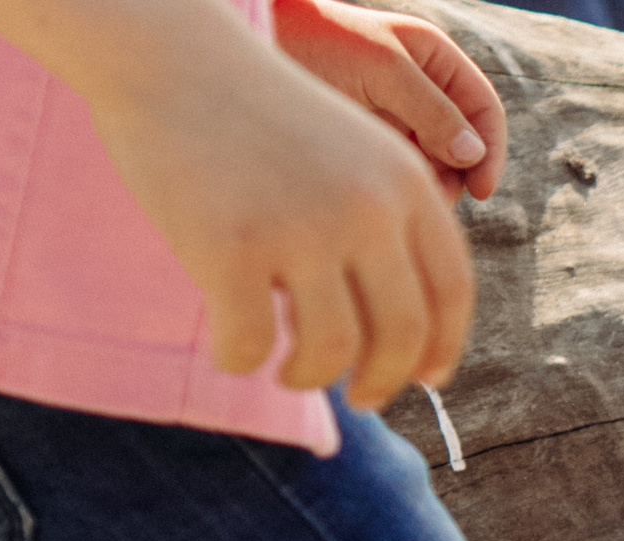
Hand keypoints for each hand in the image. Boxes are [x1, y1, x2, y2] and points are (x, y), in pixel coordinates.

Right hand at [0, 0, 493, 409]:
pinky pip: (250, 343)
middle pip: (402, 332)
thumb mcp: (353, 155)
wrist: (171, 58)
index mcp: (406, 183)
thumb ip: (387, 226)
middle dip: (385, 381)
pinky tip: (234, 354)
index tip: (427, 378)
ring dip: (312, 378)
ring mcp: (299, 228)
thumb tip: (410, 339)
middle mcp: (365, 208)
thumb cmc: (260, 116)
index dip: (444, 347)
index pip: (452, 290)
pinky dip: (241, 361)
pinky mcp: (229, 247)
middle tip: (364, 400)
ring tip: (292, 373)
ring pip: (331, 350)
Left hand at [271, 0, 507, 202]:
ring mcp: (395, 114)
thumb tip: (473, 156)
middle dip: (457, 173)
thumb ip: (432, 110)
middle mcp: (421, 86)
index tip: (481, 190)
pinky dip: (400, 185)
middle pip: (464, 143)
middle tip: (434, 198)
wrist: (251, 41)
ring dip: (429, 184)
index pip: (484, 109)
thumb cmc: (314, 42)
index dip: (490, 149)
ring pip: (435, 163)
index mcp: (433, 57)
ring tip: (402, 194)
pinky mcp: (370, 138)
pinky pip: (401, 170)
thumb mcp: (381, 70)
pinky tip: (380, 191)